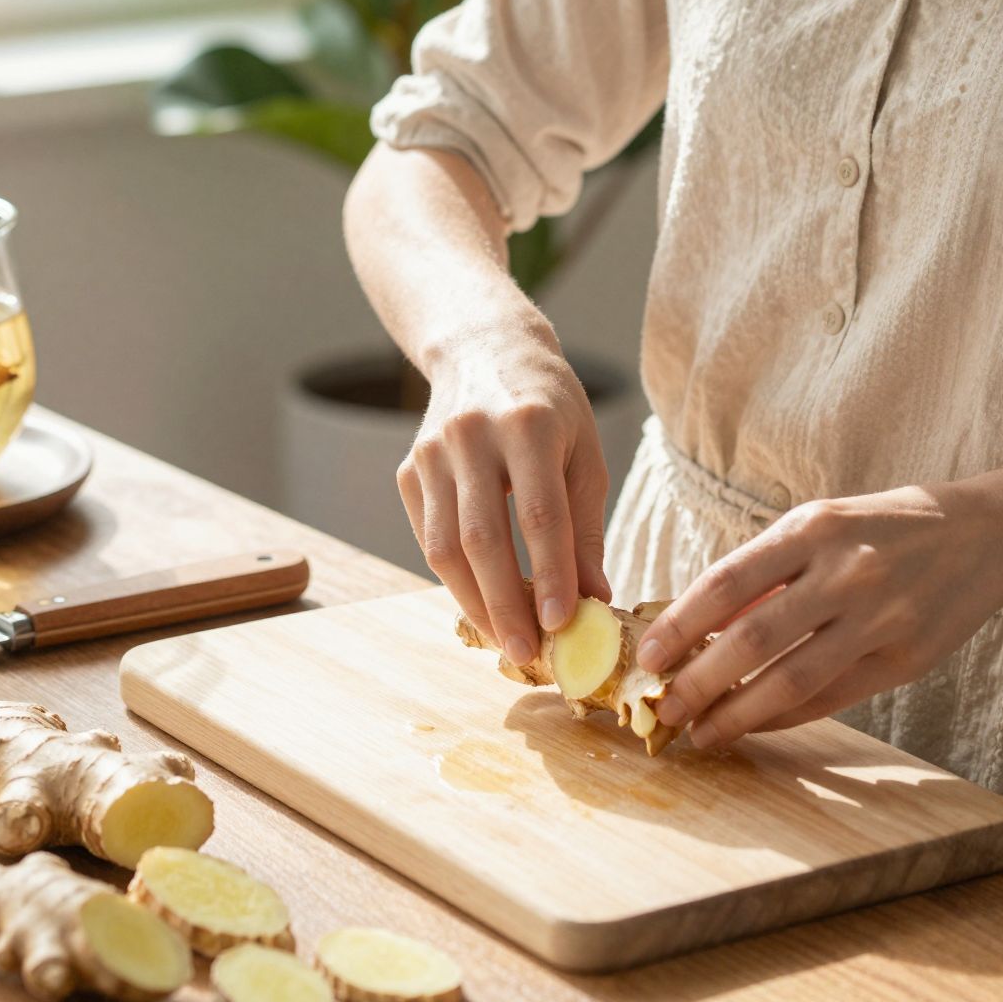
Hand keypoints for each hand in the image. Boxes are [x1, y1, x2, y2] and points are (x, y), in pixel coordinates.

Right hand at [396, 319, 612, 666]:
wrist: (485, 349)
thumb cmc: (550, 406)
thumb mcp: (585, 452)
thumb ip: (587, 526)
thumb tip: (593, 598)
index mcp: (529, 424)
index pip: (538, 513)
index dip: (549, 574)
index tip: (561, 623)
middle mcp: (472, 434)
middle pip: (482, 537)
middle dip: (504, 604)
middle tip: (526, 652)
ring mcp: (432, 452)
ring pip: (443, 546)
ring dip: (473, 602)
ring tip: (503, 639)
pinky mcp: (408, 470)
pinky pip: (426, 536)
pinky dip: (453, 577)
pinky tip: (480, 602)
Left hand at [634, 478, 1002, 748]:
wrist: (981, 536)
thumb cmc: (883, 528)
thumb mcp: (821, 526)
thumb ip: (766, 573)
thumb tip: (701, 625)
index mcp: (812, 529)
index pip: (728, 582)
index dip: (681, 624)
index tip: (648, 656)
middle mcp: (843, 572)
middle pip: (753, 640)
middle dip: (699, 682)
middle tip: (664, 709)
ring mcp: (877, 619)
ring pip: (791, 680)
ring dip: (738, 714)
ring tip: (703, 732)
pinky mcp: (903, 658)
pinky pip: (830, 697)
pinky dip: (785, 716)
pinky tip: (754, 725)